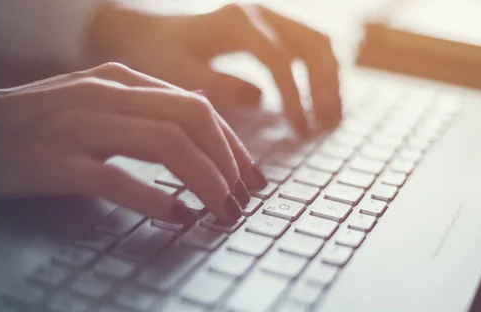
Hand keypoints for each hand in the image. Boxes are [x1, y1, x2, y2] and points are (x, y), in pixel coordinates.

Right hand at [0, 63, 267, 222]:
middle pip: (192, 121)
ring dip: (205, 181)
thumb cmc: (29, 122)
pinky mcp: (54, 161)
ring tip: (221, 211)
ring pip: (165, 145)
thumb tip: (194, 125)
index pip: (197, 106)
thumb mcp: (91, 103)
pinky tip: (176, 216)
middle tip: (243, 200)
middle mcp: (105, 95)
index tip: (250, 179)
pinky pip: (116, 178)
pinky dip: (155, 200)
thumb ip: (140, 110)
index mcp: (120, 81)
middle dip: (230, 163)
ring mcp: (79, 126)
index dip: (233, 145)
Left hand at [89, 3, 341, 134]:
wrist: (148, 30)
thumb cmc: (159, 54)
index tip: (300, 131)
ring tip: (332, 119)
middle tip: (327, 126)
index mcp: (236, 22)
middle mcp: (259, 12)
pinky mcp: (271, 28)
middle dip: (325, 86)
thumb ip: (217, 85)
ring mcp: (268, 17)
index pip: (280, 59)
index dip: (295, 97)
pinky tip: (321, 103)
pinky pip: (309, 47)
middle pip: (313, 44)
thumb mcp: (178, 73)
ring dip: (329, 80)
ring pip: (318, 42)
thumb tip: (260, 99)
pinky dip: (320, 74)